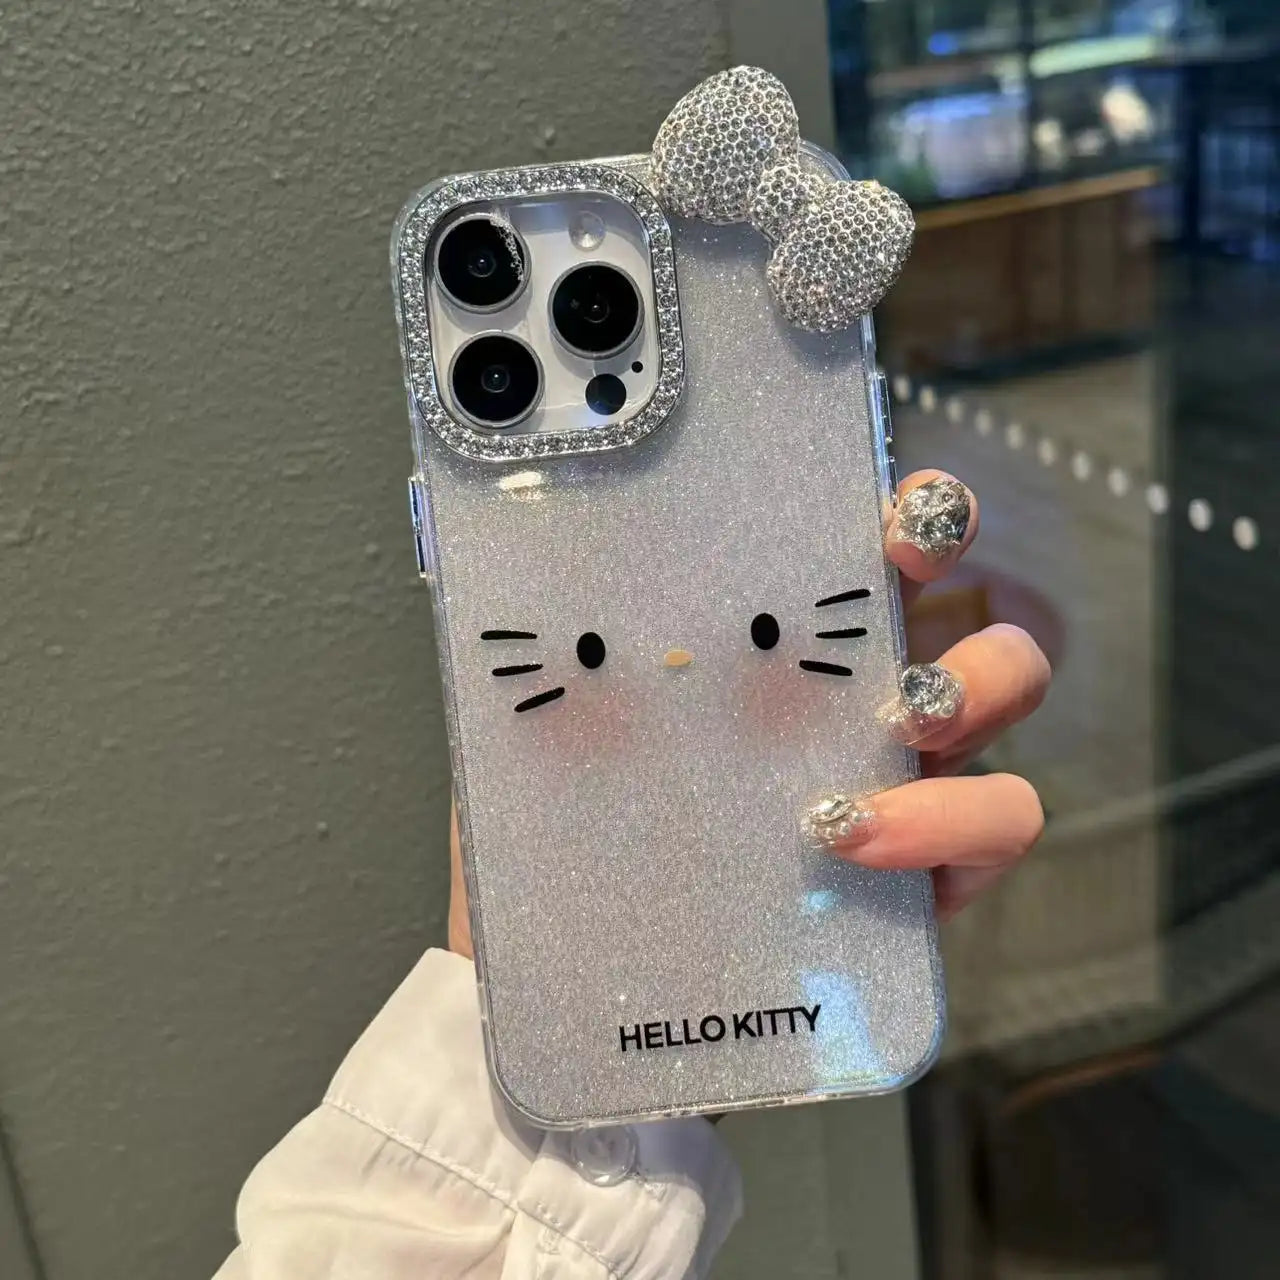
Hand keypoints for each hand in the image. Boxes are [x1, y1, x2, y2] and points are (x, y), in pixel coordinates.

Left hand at [448, 469, 1047, 954]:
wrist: (584, 976)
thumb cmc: (576, 836)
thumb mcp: (560, 734)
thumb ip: (565, 668)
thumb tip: (503, 582)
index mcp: (804, 663)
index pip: (895, 568)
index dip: (924, 526)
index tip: (901, 529)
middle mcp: (875, 726)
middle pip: (998, 665)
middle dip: (982, 664)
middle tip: (897, 696)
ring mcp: (908, 813)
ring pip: (1009, 774)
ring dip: (956, 789)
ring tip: (841, 808)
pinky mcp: (915, 899)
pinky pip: (978, 861)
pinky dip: (936, 848)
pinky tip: (844, 856)